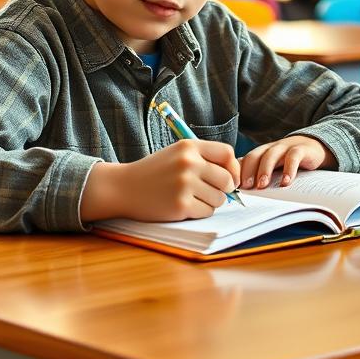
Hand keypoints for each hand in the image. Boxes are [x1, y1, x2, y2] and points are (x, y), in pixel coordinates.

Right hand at [80, 140, 239, 222]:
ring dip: (210, 202)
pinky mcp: (181, 205)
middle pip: (227, 179)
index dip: (233, 167)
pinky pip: (206, 212)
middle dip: (223, 189)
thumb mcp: (177, 154)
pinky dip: (199, 212)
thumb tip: (235, 178)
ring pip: (219, 198)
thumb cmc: (154, 172)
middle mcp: (188, 163)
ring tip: (192, 198)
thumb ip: (203, 159)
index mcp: (189, 146)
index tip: (231, 178)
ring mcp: (185, 184)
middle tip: (210, 192)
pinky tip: (184, 206)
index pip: (227, 153)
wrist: (124, 187)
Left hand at [240, 134, 336, 189]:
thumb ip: (260, 177)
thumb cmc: (288, 162)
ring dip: (265, 170)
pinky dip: (288, 169)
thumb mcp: (273, 168)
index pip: (244, 160)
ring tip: (262, 185)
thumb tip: (242, 195)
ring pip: (271, 155)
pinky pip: (293, 157)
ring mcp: (285, 147)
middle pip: (254, 156)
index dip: (238, 172)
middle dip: (248, 171)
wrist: (312, 147)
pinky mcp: (300, 149)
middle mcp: (270, 149)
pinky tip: (286, 182)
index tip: (233, 187)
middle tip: (246, 187)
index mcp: (260, 153)